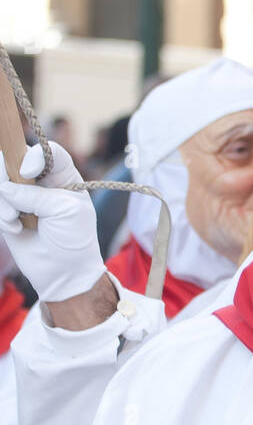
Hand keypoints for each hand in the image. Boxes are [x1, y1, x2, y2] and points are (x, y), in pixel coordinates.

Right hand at [0, 142, 107, 303]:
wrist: (63, 272)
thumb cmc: (74, 239)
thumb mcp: (65, 211)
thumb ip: (36, 196)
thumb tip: (5, 188)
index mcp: (63, 175)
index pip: (47, 152)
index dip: (35, 156)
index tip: (28, 172)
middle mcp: (41, 182)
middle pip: (15, 160)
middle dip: (9, 176)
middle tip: (11, 194)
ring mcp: (22, 196)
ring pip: (1, 181)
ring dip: (4, 201)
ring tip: (14, 218)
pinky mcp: (8, 212)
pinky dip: (2, 215)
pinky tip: (16, 229)